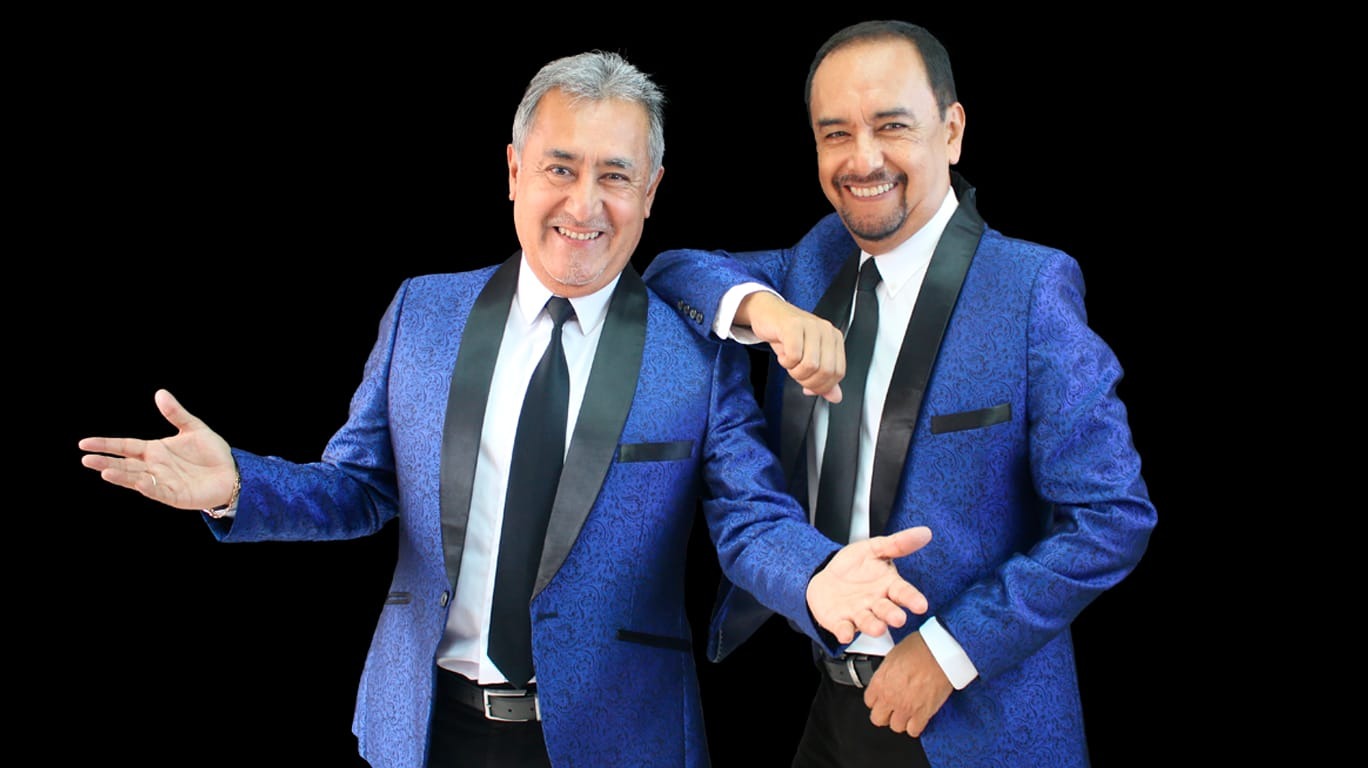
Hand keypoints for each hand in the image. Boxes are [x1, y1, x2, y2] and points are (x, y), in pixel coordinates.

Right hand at [79, 388, 236, 509]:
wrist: (233, 473)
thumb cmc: (211, 453)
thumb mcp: (194, 428)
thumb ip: (176, 413)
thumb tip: (160, 393)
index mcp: (155, 450)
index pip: (125, 446)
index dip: (106, 444)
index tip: (84, 443)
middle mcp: (154, 467)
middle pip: (125, 464)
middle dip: (106, 462)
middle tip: (85, 460)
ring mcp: (163, 482)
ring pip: (136, 479)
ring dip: (121, 476)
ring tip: (104, 471)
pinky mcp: (175, 496)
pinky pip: (159, 491)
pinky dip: (149, 487)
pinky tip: (140, 482)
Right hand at [737, 292, 845, 402]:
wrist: (769, 313)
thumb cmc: (789, 335)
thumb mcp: (808, 357)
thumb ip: (823, 378)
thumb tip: (835, 397)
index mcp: (834, 338)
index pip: (838, 372)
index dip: (822, 386)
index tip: (809, 387)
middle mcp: (826, 330)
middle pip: (825, 371)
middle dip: (807, 381)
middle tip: (796, 373)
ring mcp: (811, 326)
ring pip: (810, 365)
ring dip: (795, 371)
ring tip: (789, 362)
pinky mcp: (793, 325)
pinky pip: (794, 355)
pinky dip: (786, 362)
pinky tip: (783, 355)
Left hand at [806, 526, 931, 643]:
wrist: (825, 578)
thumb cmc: (853, 566)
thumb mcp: (873, 549)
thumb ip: (897, 543)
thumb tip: (924, 532)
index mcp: (888, 586)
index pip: (903, 593)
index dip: (912, 599)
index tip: (921, 605)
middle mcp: (876, 604)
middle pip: (887, 611)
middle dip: (893, 615)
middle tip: (899, 618)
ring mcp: (858, 614)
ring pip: (868, 622)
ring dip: (873, 626)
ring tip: (879, 628)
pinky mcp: (840, 622)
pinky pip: (843, 629)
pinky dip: (845, 632)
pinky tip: (846, 633)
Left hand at [864, 632, 953, 735]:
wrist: (940, 653)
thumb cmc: (920, 648)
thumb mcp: (893, 655)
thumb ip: (887, 671)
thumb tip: (889, 674)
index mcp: (880, 682)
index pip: (869, 701)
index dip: (876, 700)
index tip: (882, 698)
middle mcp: (890, 697)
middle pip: (878, 718)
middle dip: (885, 714)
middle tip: (892, 708)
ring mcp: (906, 707)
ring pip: (896, 727)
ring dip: (901, 721)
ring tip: (907, 713)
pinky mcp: (923, 713)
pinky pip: (914, 730)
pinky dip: (915, 727)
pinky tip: (918, 718)